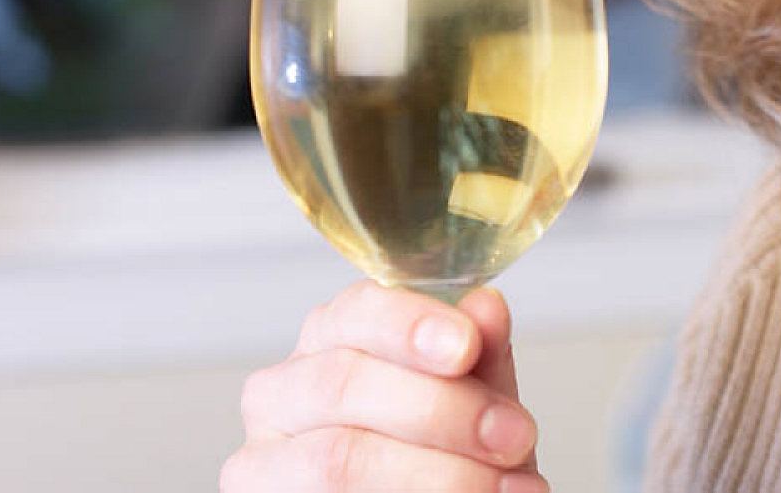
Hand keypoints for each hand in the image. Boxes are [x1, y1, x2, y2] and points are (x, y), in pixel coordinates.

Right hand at [220, 281, 546, 491]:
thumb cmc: (441, 446)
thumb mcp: (470, 394)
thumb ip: (478, 353)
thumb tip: (487, 306)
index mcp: (330, 338)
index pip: (356, 311)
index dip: (411, 324)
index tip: (467, 345)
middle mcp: (282, 391)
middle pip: (344, 383)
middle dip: (442, 409)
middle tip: (515, 436)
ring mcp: (265, 457)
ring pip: (340, 456)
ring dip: (441, 472)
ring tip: (510, 486)